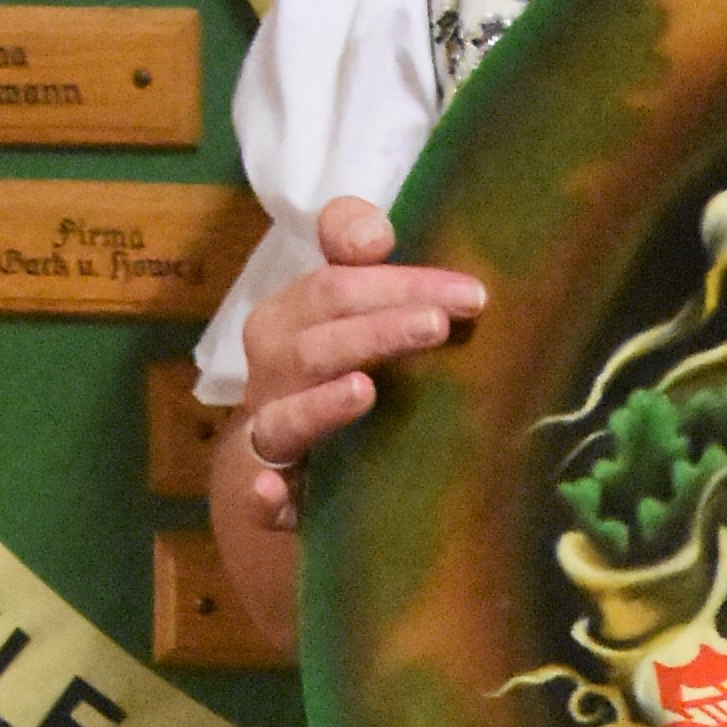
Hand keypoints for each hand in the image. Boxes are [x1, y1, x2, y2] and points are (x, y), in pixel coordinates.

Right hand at [230, 195, 484, 536]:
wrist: (285, 465)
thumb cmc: (331, 368)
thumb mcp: (347, 311)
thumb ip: (361, 262)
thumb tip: (373, 234)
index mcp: (291, 317)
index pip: (337, 284)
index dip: (398, 282)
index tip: (470, 293)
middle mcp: (274, 369)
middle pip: (316, 342)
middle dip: (377, 331)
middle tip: (439, 326)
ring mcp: (268, 430)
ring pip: (284, 414)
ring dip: (320, 404)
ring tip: (364, 391)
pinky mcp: (265, 491)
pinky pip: (255, 490)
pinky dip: (263, 491)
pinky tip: (275, 492)